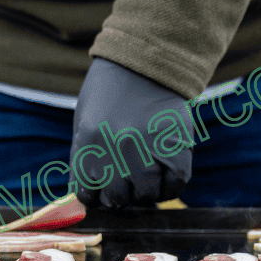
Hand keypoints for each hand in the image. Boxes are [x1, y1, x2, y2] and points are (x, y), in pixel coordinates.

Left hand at [71, 58, 194, 207]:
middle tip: (129, 177)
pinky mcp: (176, 148)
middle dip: (123, 192)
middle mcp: (116, 151)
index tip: (103, 189)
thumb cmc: (110, 94)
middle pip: (118, 198)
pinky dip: (170, 187)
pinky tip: (165, 175)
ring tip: (148, 172)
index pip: (88, 196)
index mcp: (88, 144)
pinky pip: (175, 186)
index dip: (96, 195)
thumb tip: (86, 198)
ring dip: (147, 190)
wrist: (144, 62)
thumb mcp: (85, 123)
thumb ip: (84, 161)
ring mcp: (148, 150)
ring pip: (147, 196)